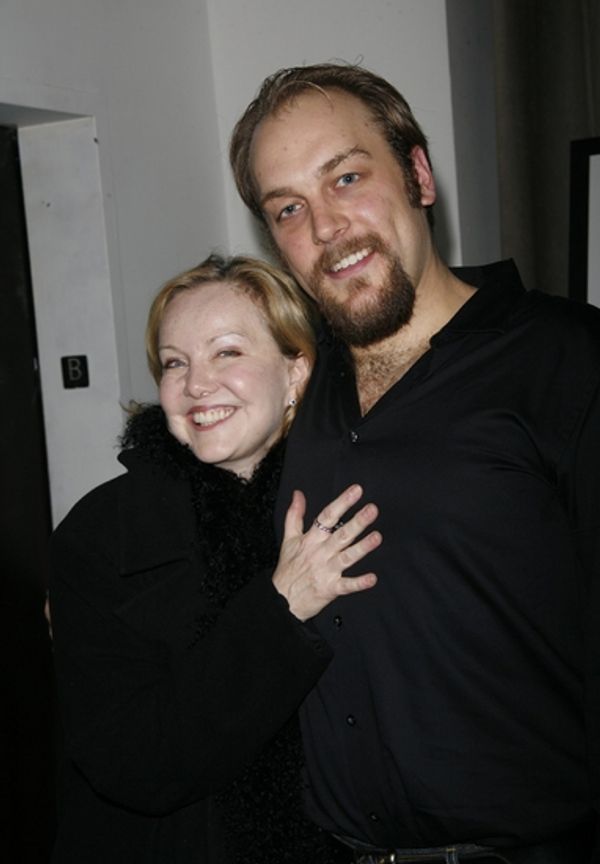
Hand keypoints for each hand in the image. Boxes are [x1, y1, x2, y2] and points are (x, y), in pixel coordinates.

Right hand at [272, 484, 380, 620]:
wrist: (281, 600)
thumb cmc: (287, 570)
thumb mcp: (288, 539)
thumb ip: (294, 515)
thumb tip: (298, 494)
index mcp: (311, 540)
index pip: (327, 516)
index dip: (342, 502)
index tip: (357, 491)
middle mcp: (320, 553)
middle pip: (341, 535)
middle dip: (357, 522)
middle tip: (372, 509)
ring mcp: (326, 571)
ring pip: (347, 557)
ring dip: (362, 547)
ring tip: (377, 537)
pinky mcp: (330, 589)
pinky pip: (347, 586)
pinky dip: (359, 583)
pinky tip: (372, 578)